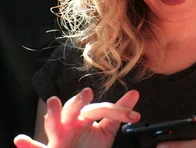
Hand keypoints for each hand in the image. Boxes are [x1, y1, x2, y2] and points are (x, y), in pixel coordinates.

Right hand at [14, 88, 140, 147]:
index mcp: (84, 117)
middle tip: (87, 93)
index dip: (117, 111)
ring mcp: (58, 136)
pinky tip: (21, 140)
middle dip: (78, 101)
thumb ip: (118, 114)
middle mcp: (69, 124)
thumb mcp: (106, 131)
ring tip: (53, 102)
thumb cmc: (89, 147)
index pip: (100, 109)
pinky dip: (28, 145)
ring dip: (52, 112)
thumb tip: (134, 93)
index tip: (134, 116)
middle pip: (72, 109)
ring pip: (53, 123)